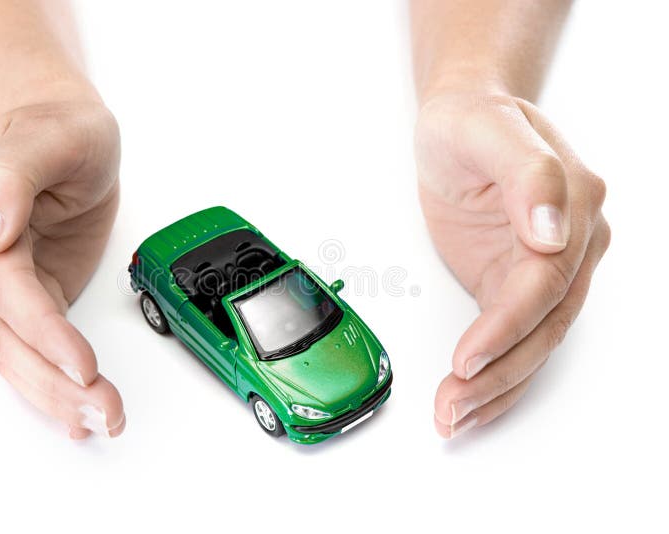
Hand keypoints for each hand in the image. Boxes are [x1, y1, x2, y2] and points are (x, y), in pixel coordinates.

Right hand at [0, 100, 124, 438]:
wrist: (65, 130)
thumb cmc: (58, 127)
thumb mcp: (48, 137)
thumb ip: (10, 180)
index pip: (5, 292)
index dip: (43, 334)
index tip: (81, 365)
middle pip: (7, 336)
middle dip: (53, 381)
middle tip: (101, 412)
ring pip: (17, 352)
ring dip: (55, 394)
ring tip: (99, 421)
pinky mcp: (25, 295)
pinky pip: (32, 347)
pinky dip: (51, 382)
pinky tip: (73, 412)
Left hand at [414, 93, 609, 437]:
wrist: (461, 120)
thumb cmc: (470, 119)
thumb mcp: (486, 127)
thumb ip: (527, 173)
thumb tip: (555, 230)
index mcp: (574, 203)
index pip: (544, 282)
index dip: (507, 327)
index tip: (470, 357)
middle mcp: (571, 244)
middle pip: (542, 326)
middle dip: (498, 373)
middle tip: (452, 405)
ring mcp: (547, 269)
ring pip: (532, 344)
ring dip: (494, 388)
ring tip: (452, 417)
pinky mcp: (516, 285)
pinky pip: (514, 341)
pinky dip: (494, 377)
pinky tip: (470, 405)